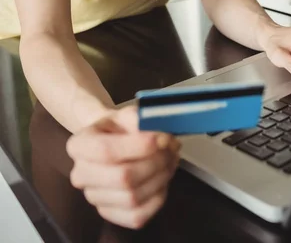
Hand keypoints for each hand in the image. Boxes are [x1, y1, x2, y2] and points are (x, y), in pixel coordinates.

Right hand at [66, 105, 180, 228]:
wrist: (111, 140)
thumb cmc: (119, 127)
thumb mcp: (126, 113)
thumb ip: (142, 120)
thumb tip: (162, 137)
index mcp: (79, 145)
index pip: (106, 151)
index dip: (138, 146)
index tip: (162, 138)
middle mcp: (80, 175)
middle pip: (122, 177)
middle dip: (155, 163)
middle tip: (171, 148)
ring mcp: (94, 198)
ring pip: (133, 198)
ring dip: (160, 178)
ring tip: (170, 159)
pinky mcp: (109, 214)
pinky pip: (137, 216)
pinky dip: (157, 197)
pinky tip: (162, 179)